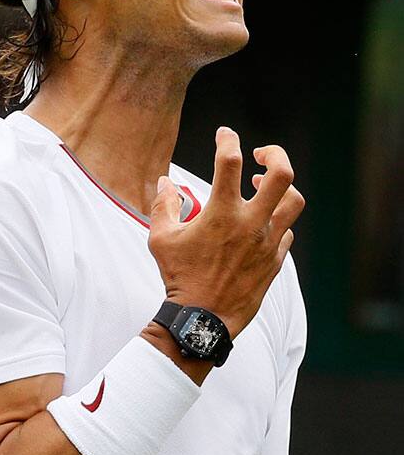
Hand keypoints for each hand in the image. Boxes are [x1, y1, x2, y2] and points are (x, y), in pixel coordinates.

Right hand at [148, 127, 304, 339]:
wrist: (203, 319)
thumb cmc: (179, 278)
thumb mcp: (161, 239)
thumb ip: (164, 205)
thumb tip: (166, 182)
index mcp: (221, 214)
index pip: (230, 162)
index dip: (227, 140)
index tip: (225, 134)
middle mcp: (250, 224)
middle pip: (281, 174)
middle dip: (275, 154)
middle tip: (261, 153)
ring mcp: (267, 243)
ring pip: (293, 202)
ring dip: (281, 187)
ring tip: (263, 185)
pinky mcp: (275, 261)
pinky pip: (286, 232)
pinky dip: (276, 221)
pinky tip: (260, 223)